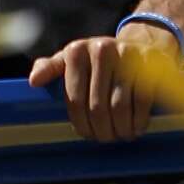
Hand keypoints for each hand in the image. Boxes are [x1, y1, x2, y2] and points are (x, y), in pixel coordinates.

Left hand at [28, 24, 181, 141]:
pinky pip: (141, 104)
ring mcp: (127, 56)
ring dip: (120, 130)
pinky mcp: (149, 65)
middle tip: (105, 138)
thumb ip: (51, 69)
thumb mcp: (72, 60)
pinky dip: (137, 122)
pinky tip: (135, 128)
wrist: (138, 45)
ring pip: (119, 109)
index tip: (86, 134)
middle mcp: (101, 49)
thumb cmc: (97, 61)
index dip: (80, 124)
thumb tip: (33, 81)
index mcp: (77, 51)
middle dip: (101, 131)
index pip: (74, 100)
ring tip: (119, 135)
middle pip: (97, 108)